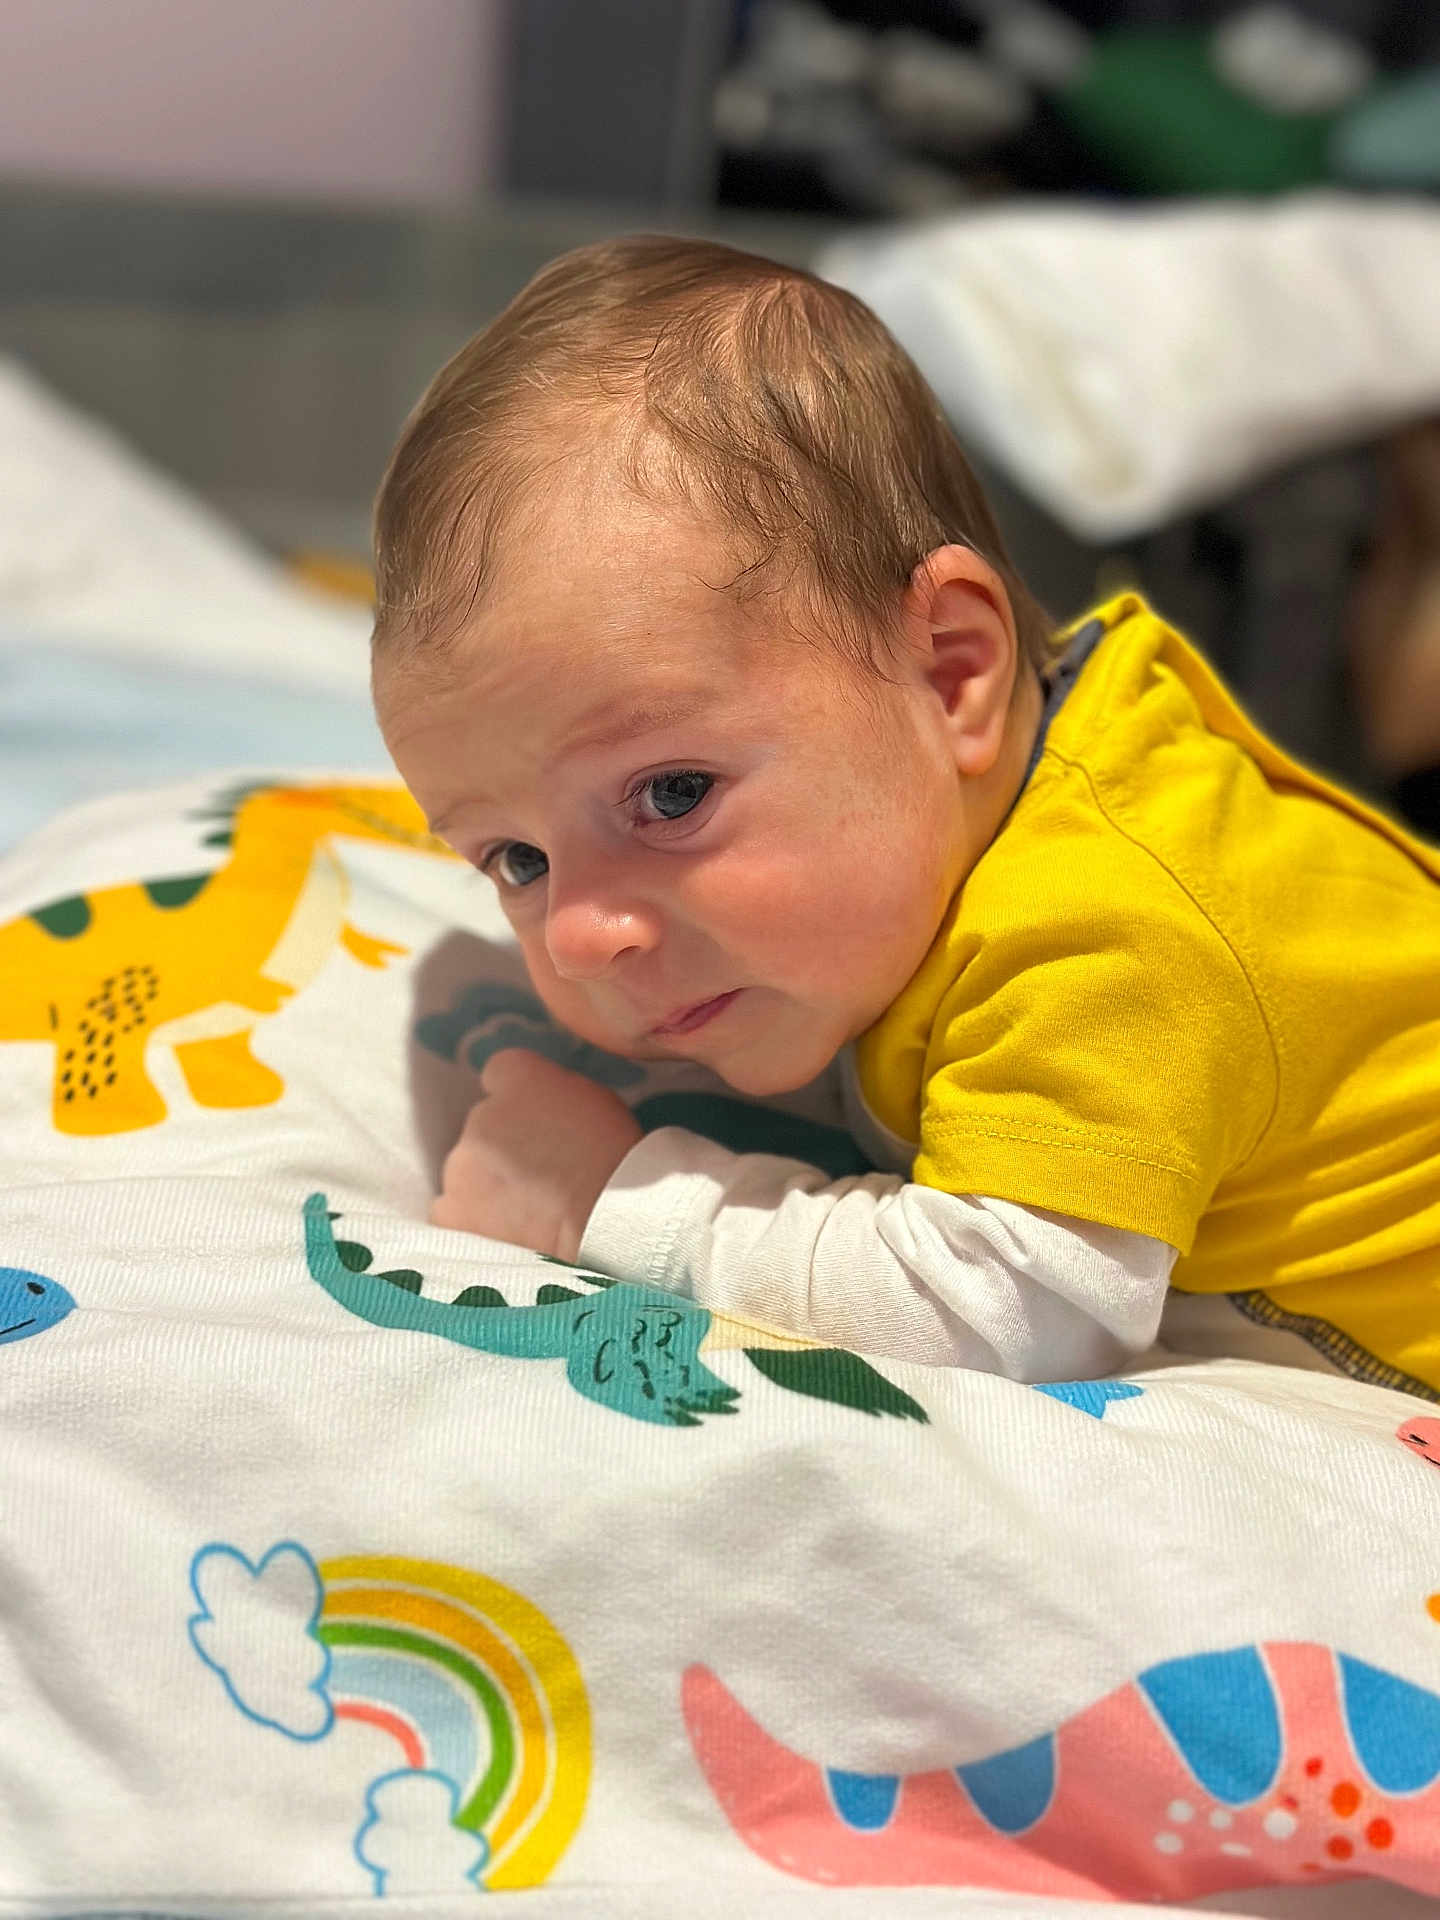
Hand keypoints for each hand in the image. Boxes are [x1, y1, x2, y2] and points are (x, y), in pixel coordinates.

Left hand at [430, 1048, 643, 1261]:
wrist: (605, 1224)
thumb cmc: (618, 1162)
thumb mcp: (599, 1102)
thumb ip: (555, 1095)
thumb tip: (540, 1108)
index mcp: (518, 1075)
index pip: (501, 1074)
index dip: (519, 1101)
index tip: (537, 1124)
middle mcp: (480, 1113)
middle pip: (483, 1127)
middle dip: (505, 1148)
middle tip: (543, 1176)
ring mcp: (459, 1164)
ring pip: (467, 1172)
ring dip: (488, 1185)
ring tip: (530, 1212)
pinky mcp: (449, 1211)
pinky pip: (453, 1211)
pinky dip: (474, 1221)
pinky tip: (508, 1233)